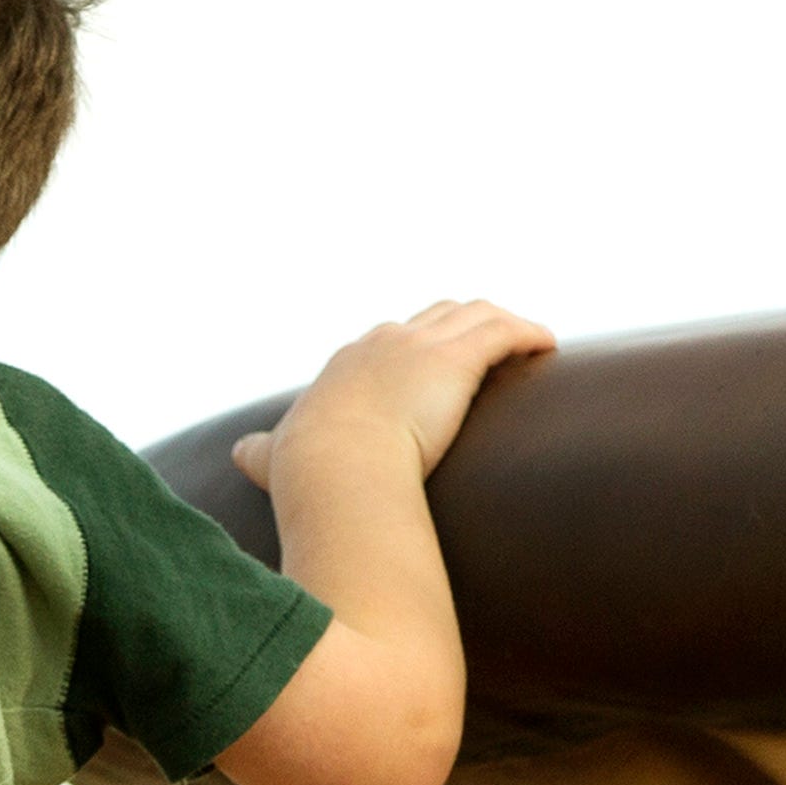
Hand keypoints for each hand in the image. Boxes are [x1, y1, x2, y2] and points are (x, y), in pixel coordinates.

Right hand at [230, 298, 553, 495]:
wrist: (333, 467)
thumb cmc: (308, 470)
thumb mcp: (277, 454)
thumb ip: (262, 452)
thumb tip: (240, 453)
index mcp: (350, 363)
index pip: (389, 339)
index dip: (416, 347)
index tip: (436, 363)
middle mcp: (385, 343)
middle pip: (434, 315)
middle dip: (464, 326)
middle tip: (491, 346)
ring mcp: (421, 347)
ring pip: (473, 315)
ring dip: (504, 324)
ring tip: (530, 342)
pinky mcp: (457, 360)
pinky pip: (502, 332)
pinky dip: (526, 333)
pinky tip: (545, 346)